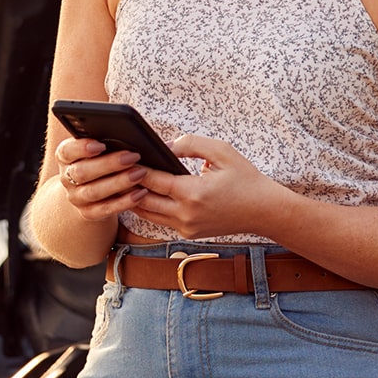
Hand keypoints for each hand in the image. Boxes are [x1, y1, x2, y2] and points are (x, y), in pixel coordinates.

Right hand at [54, 136, 147, 223]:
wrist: (89, 191)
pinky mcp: (87, 213)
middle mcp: (66, 178)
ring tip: (140, 173)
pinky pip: (105, 210)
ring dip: (119, 183)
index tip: (101, 144)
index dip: (81, 148)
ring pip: (94, 192)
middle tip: (133, 156)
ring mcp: (76, 197)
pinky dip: (124, 202)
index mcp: (65, 157)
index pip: (67, 151)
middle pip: (82, 172)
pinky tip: (140, 193)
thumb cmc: (99, 161)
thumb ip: (105, 141)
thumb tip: (128, 135)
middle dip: (109, 164)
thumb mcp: (97, 150)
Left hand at [134, 134, 280, 238]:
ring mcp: (186, 228)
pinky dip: (149, 207)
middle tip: (113, 168)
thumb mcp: (222, 152)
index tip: (120, 156)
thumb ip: (191, 144)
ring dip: (134, 198)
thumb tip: (166, 145)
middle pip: (142, 200)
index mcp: (193, 194)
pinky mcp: (188, 234)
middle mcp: (186, 215)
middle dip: (127, 184)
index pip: (151, 180)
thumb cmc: (245, 179)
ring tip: (121, 180)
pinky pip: (160, 220)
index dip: (134, 168)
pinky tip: (141, 192)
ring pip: (147, 214)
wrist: (264, 211)